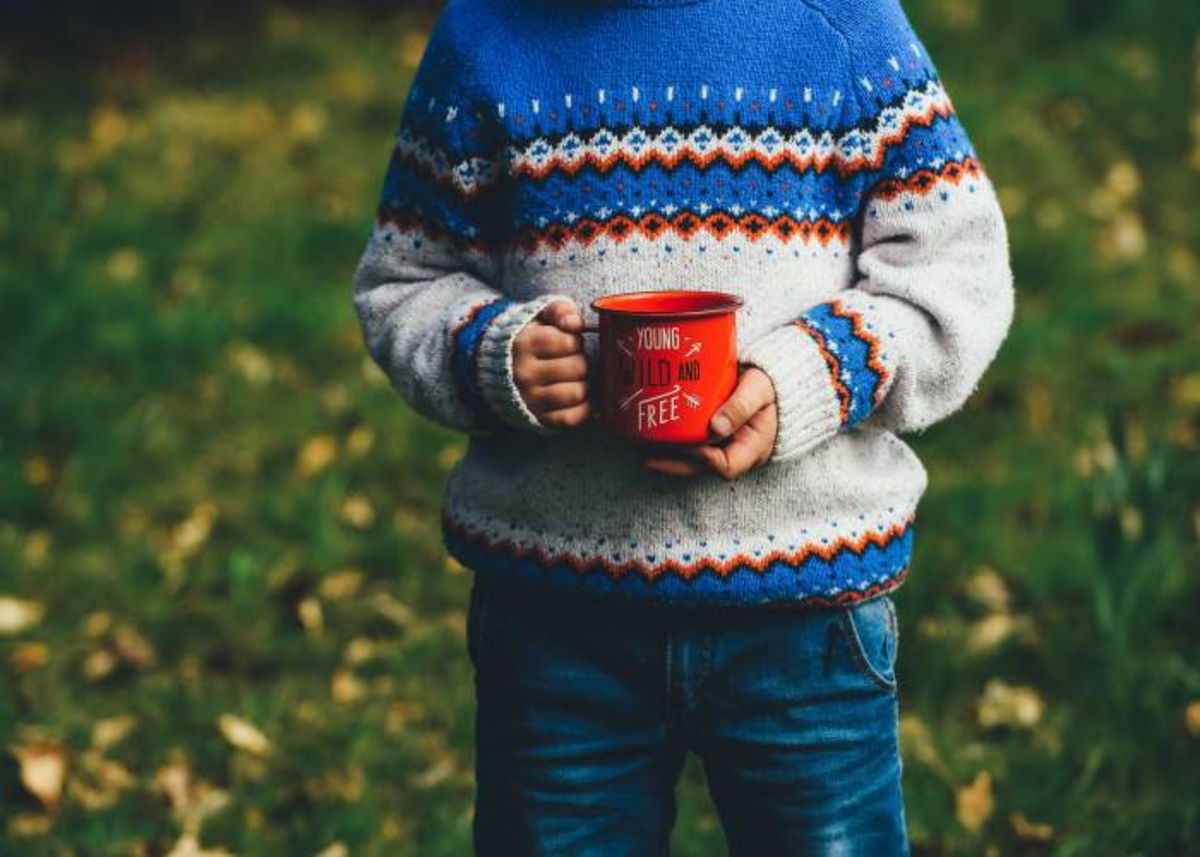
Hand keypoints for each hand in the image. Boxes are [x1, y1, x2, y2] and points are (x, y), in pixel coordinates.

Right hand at [513, 299, 591, 427]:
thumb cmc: (531, 339)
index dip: (576, 342)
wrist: (499, 368)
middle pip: (578, 368)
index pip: (570, 342)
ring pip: (577, 393)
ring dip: (584, 385)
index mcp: (524, 344)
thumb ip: (561, 310)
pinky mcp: (538, 418)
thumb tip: (576, 324)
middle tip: (572, 362)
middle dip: (582, 363)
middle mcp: (524, 373)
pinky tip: (579, 398)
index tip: (568, 344)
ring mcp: (530, 398)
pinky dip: (583, 409)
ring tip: (575, 379)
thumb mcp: (540, 316)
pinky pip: (571, 418)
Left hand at [642, 367, 777, 478]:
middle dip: (671, 464)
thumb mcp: (760, 391)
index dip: (703, 459)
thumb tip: (717, 427)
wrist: (771, 382)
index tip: (686, 445)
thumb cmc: (769, 385)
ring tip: (638, 445)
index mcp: (752, 449)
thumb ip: (742, 405)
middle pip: (700, 468)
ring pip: (689, 460)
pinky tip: (646, 433)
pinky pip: (686, 446)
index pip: (726, 466)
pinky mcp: (707, 438)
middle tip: (646, 455)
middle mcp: (733, 454)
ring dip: (664, 456)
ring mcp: (719, 448)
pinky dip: (667, 442)